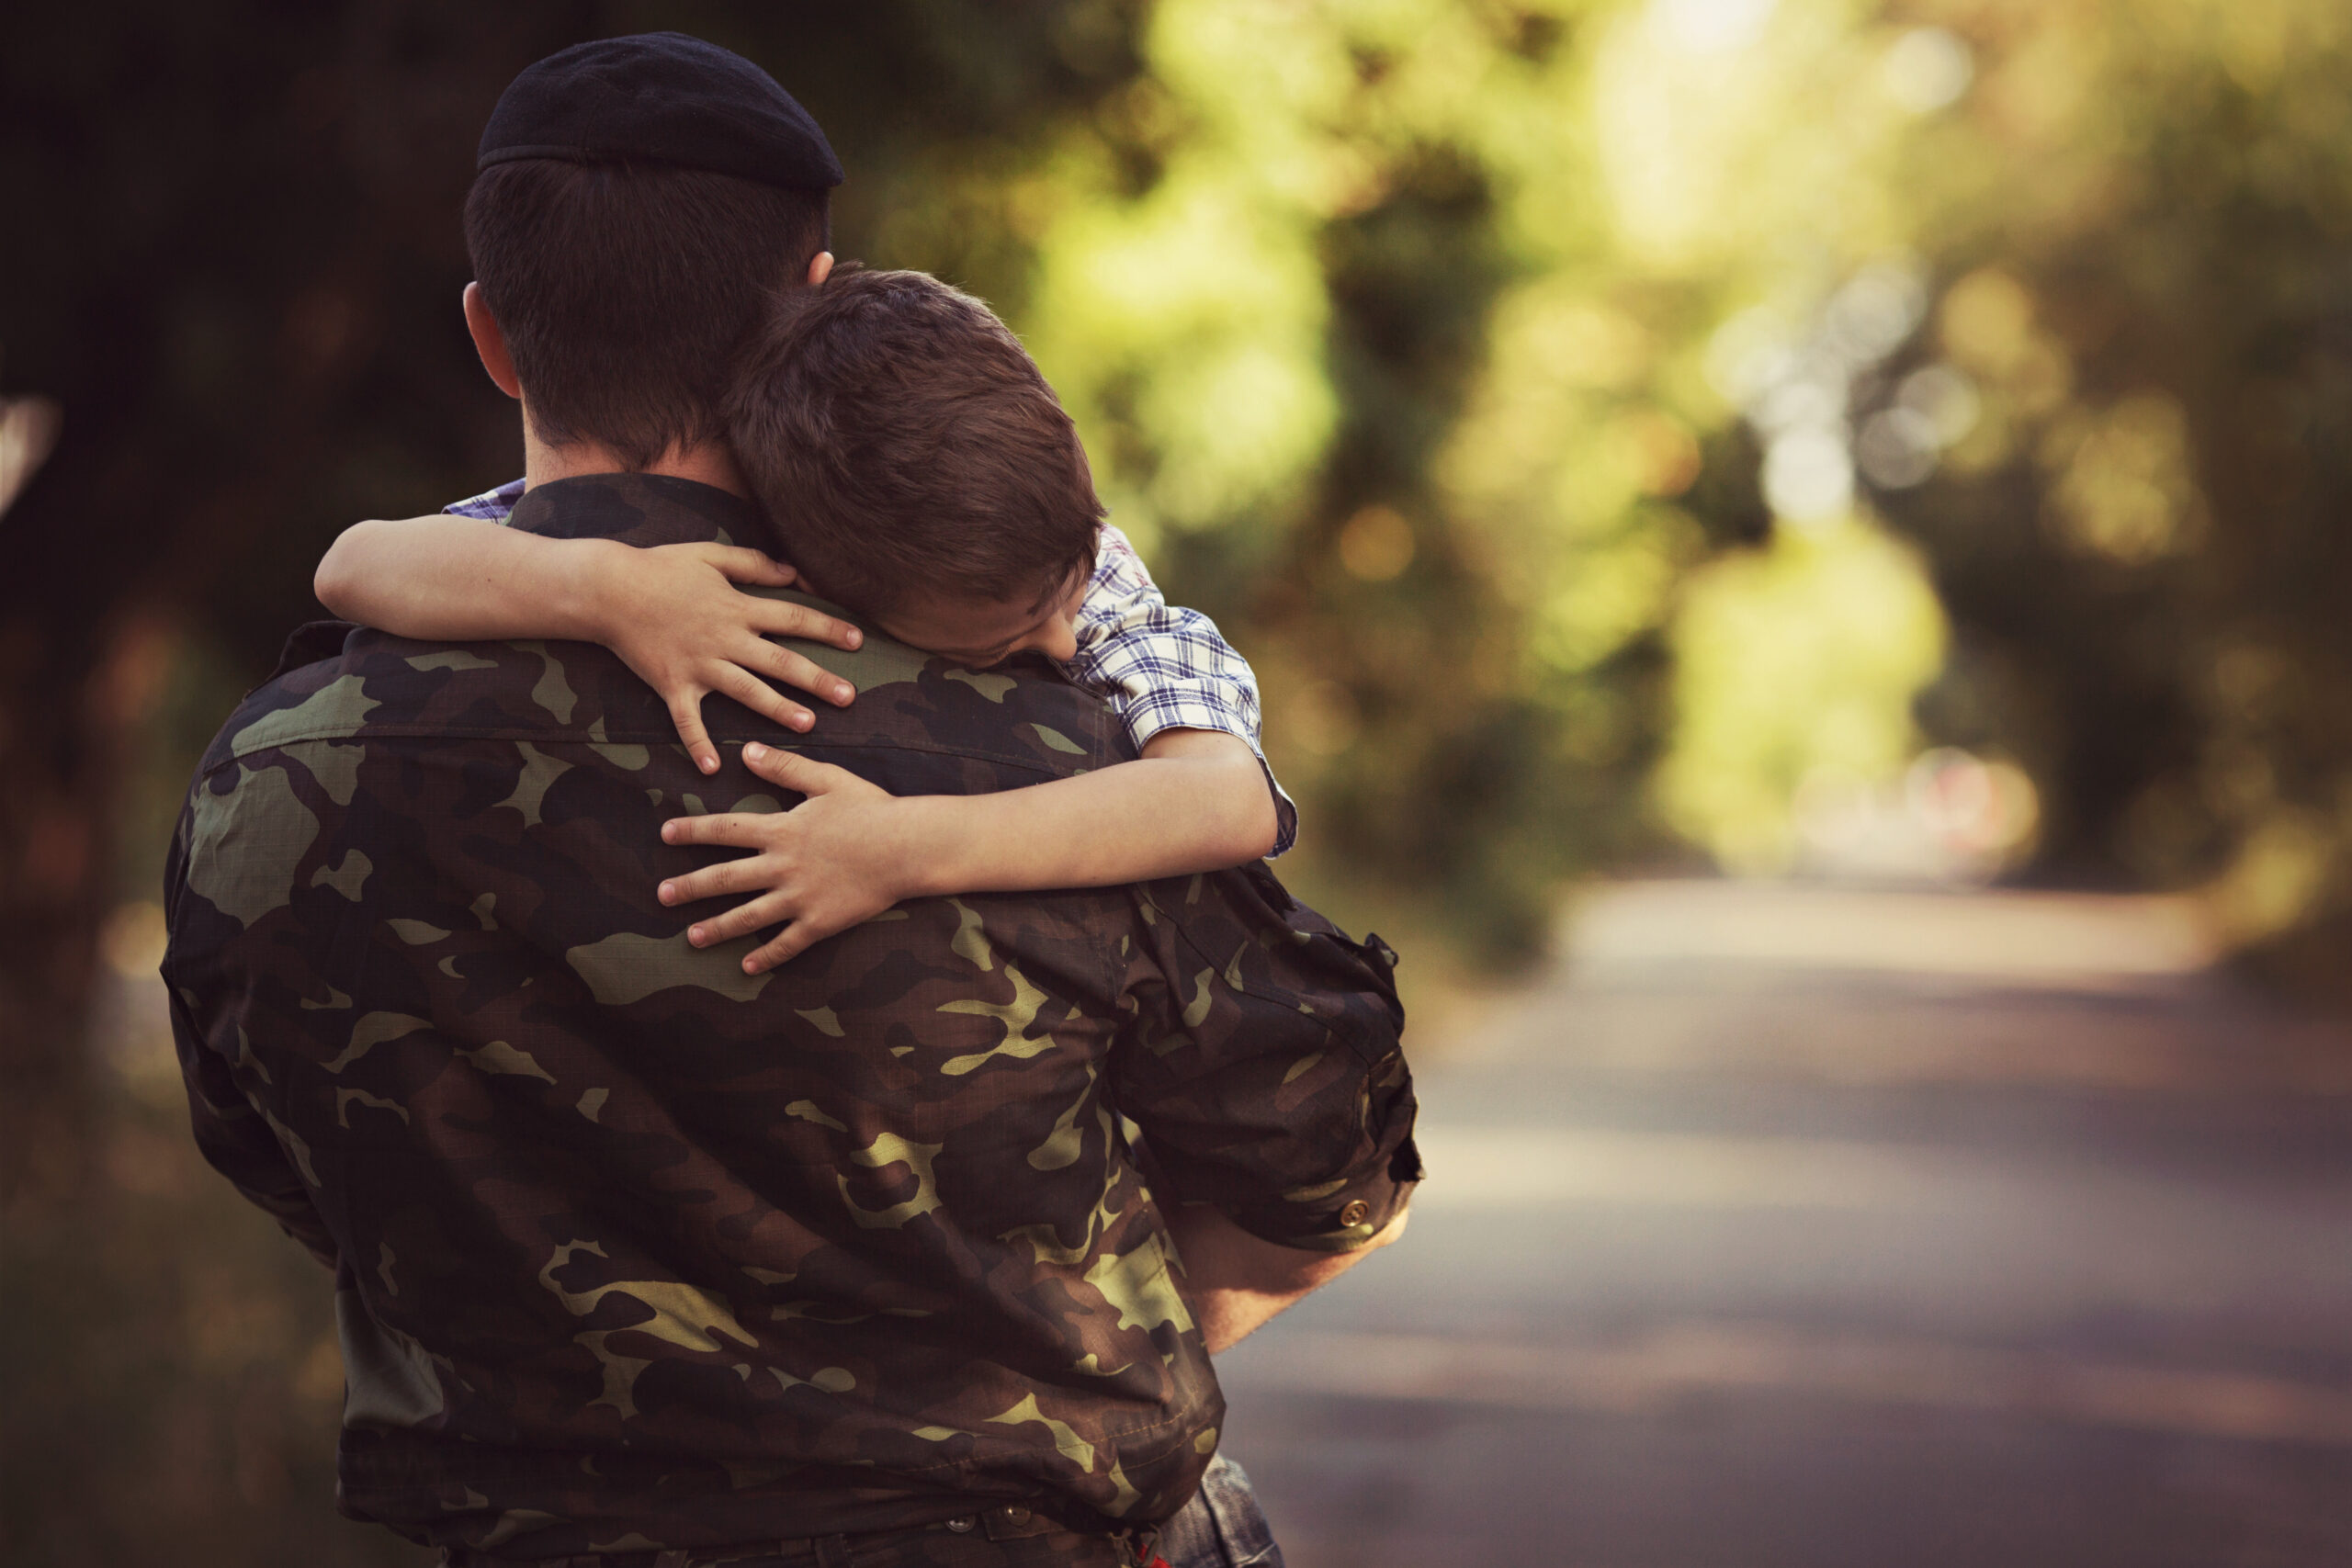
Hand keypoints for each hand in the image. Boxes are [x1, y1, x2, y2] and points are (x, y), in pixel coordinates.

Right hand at [594, 542, 865, 773]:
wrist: (607, 589)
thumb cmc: (659, 567)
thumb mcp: (711, 555)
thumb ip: (753, 565)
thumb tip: (793, 573)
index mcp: (737, 608)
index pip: (793, 619)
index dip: (827, 629)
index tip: (858, 642)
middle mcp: (724, 639)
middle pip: (780, 662)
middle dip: (817, 680)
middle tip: (849, 698)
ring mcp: (699, 665)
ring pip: (747, 691)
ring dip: (778, 710)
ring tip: (808, 725)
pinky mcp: (672, 685)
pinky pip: (687, 720)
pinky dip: (698, 745)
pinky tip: (713, 769)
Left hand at [656, 743, 918, 971]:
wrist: (907, 847)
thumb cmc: (871, 810)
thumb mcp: (827, 779)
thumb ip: (784, 768)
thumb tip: (747, 751)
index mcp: (782, 830)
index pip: (726, 830)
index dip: (693, 830)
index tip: (666, 834)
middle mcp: (783, 867)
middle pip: (726, 878)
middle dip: (690, 886)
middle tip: (662, 894)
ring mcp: (800, 898)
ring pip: (748, 917)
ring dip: (717, 927)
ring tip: (691, 937)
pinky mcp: (820, 922)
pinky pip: (788, 944)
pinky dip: (766, 956)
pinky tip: (747, 966)